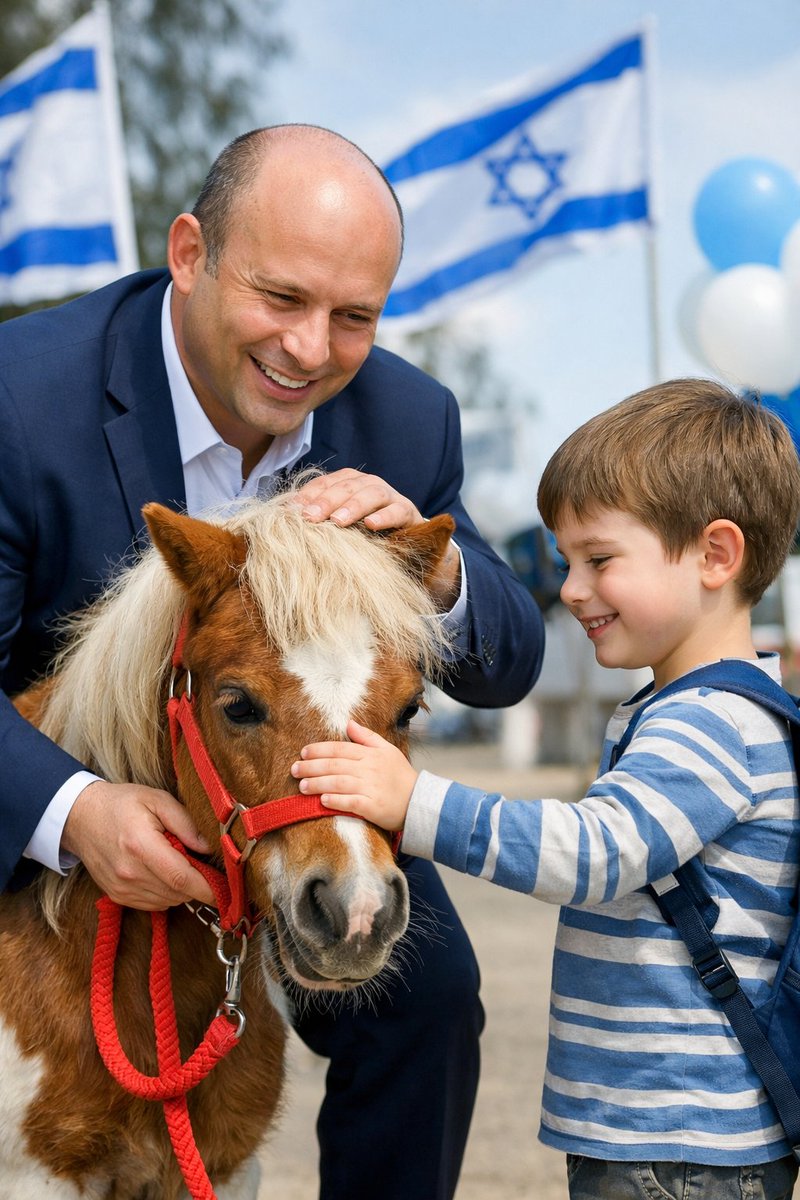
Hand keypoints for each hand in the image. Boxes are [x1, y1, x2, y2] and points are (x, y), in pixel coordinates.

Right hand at [62, 779, 215, 909]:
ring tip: (177, 863)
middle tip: (202, 864)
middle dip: (197, 884)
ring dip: (181, 889)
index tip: (226, 891)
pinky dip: (166, 893)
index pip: (181, 877)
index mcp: (140, 845)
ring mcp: (121, 888)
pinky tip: (163, 873)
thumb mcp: (157, 799)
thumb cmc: (121, 804)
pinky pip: (153, 904)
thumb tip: (207, 847)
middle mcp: (129, 872)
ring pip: (168, 902)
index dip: (207, 888)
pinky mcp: (117, 896)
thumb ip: (185, 822)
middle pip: (177, 893)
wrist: (81, 817)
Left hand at [291, 720, 417, 831]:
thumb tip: (349, 723)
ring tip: (302, 786)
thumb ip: (367, 737)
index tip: (303, 752)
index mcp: (371, 754)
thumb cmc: (401, 776)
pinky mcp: (373, 807)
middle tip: (294, 769)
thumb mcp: (388, 750)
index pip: (340, 748)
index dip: (319, 749)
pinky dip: (335, 801)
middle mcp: (369, 769)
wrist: (420, 802)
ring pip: (339, 783)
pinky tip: (322, 801)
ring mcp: (371, 788)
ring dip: (318, 784)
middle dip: (311, 767)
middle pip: (335, 765)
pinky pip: (351, 803)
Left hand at [294, 468, 423, 530]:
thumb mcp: (338, 525)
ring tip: (338, 522)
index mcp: (348, 483)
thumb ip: (317, 518)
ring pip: (372, 494)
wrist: (404, 541)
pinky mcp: (407, 512)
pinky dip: (383, 516)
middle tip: (310, 517)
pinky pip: (396, 510)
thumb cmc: (363, 534)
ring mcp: (390, 496)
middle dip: (326, 501)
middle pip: (346, 486)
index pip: (325, 483)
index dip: (308, 495)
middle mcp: (368, 484)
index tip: (292, 510)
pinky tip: (370, 525)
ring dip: (353, 506)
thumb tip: (282, 516)